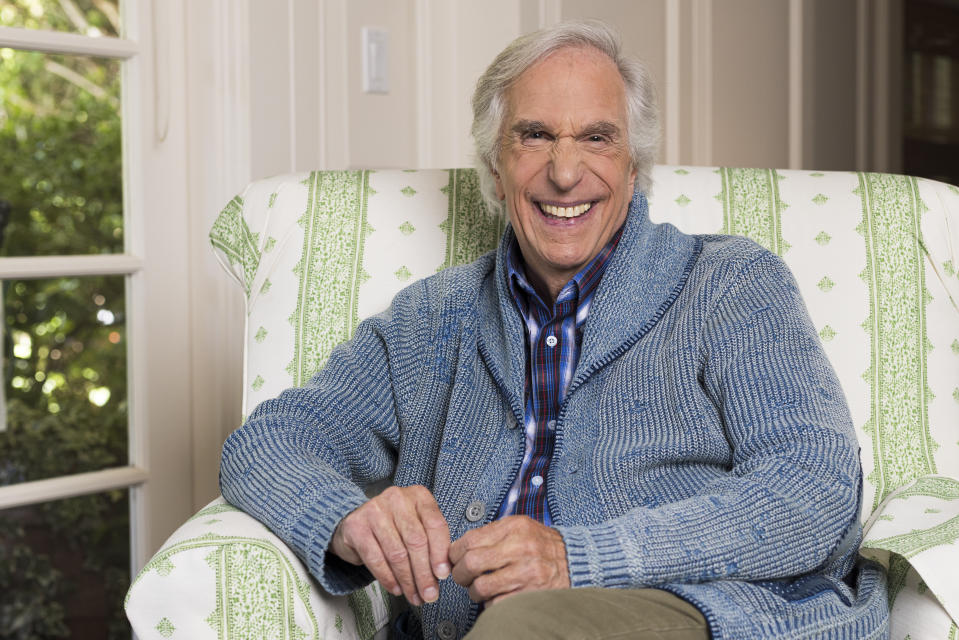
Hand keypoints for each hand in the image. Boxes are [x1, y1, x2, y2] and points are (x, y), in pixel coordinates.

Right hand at [330, 485, 450, 605]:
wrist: (355, 522)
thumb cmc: (394, 527)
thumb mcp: (417, 525)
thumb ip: (432, 542)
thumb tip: (442, 573)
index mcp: (418, 495)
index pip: (435, 525)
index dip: (440, 553)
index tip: (442, 575)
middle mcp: (397, 498)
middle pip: (416, 541)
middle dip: (424, 573)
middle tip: (429, 594)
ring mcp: (375, 510)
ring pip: (397, 553)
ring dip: (407, 580)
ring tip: (414, 596)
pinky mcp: (356, 527)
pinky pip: (376, 559)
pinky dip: (388, 578)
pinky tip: (396, 589)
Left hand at [448, 515, 569, 604]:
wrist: (575, 561)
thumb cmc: (543, 545)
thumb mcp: (520, 527)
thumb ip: (493, 534)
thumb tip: (460, 547)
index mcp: (515, 527)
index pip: (470, 540)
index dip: (454, 553)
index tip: (454, 559)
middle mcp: (521, 548)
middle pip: (472, 563)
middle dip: (460, 574)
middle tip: (462, 577)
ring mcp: (527, 572)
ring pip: (481, 587)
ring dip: (474, 592)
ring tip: (479, 589)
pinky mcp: (530, 594)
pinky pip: (496, 604)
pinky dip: (490, 603)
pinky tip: (496, 596)